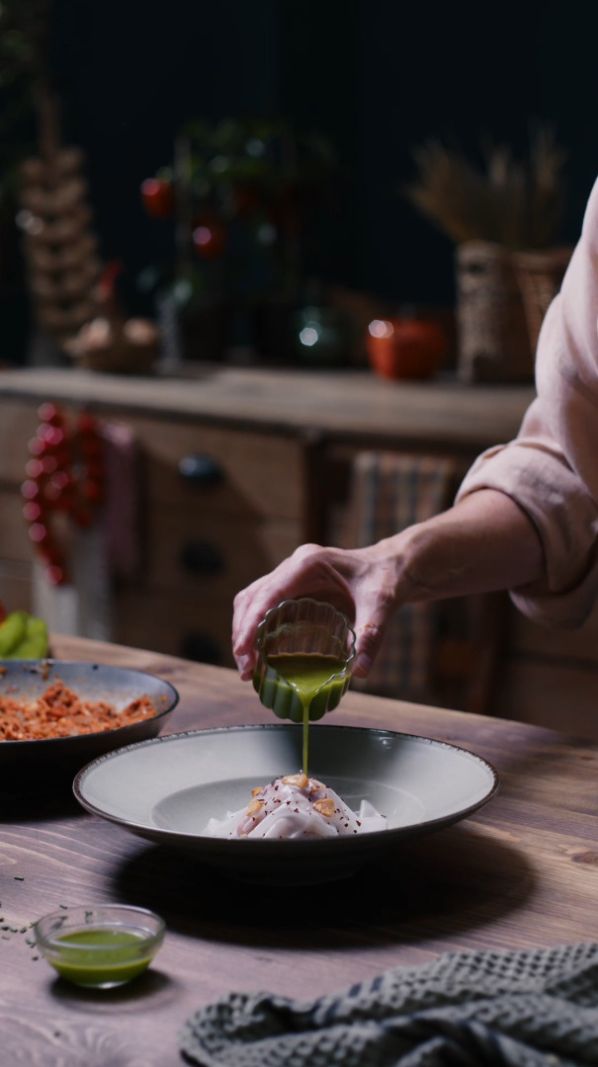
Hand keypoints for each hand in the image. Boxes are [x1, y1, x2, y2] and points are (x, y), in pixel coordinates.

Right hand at [232, 540, 407, 680]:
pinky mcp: (296, 589)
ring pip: (254, 601)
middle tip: (246, 669)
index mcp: (308, 564)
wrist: (397, 566)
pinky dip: (259, 630)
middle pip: (252, 598)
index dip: (251, 624)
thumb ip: (371, 635)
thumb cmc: (388, 578)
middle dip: (243, 633)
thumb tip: (360, 672)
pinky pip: (268, 607)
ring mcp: (292, 577)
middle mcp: (294, 567)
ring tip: (249, 667)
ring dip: (246, 632)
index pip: (267, 594)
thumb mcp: (382, 604)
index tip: (244, 653)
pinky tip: (262, 655)